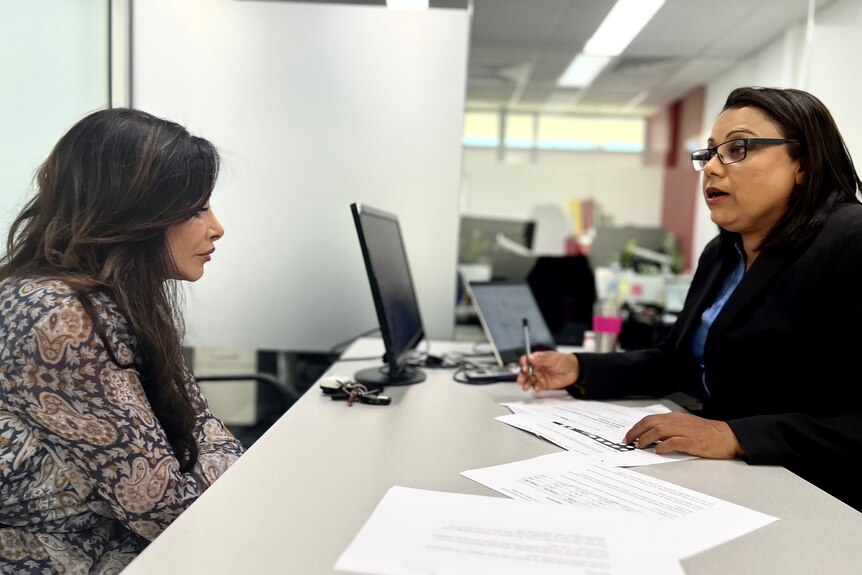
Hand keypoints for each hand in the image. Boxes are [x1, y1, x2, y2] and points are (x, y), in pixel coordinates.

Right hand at [518, 351, 579, 391]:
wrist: (575, 371)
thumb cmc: (564, 361)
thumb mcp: (552, 359)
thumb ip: (541, 359)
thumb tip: (530, 357)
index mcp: (537, 359)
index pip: (526, 360)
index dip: (523, 364)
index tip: (524, 368)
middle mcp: (536, 367)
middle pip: (525, 372)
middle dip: (522, 376)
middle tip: (521, 380)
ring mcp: (539, 376)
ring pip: (529, 380)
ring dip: (526, 384)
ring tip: (525, 387)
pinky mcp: (543, 384)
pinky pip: (537, 386)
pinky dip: (535, 388)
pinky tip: (536, 388)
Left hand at [623, 412, 744, 458]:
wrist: (727, 436)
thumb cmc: (707, 433)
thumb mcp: (685, 426)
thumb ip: (669, 429)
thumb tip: (651, 437)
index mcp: (675, 418)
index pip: (650, 419)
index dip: (637, 427)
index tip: (629, 435)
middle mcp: (678, 422)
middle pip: (651, 423)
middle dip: (636, 432)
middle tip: (629, 441)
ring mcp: (685, 431)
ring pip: (659, 430)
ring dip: (646, 438)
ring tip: (640, 446)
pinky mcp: (693, 441)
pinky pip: (674, 442)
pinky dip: (664, 446)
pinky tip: (658, 450)